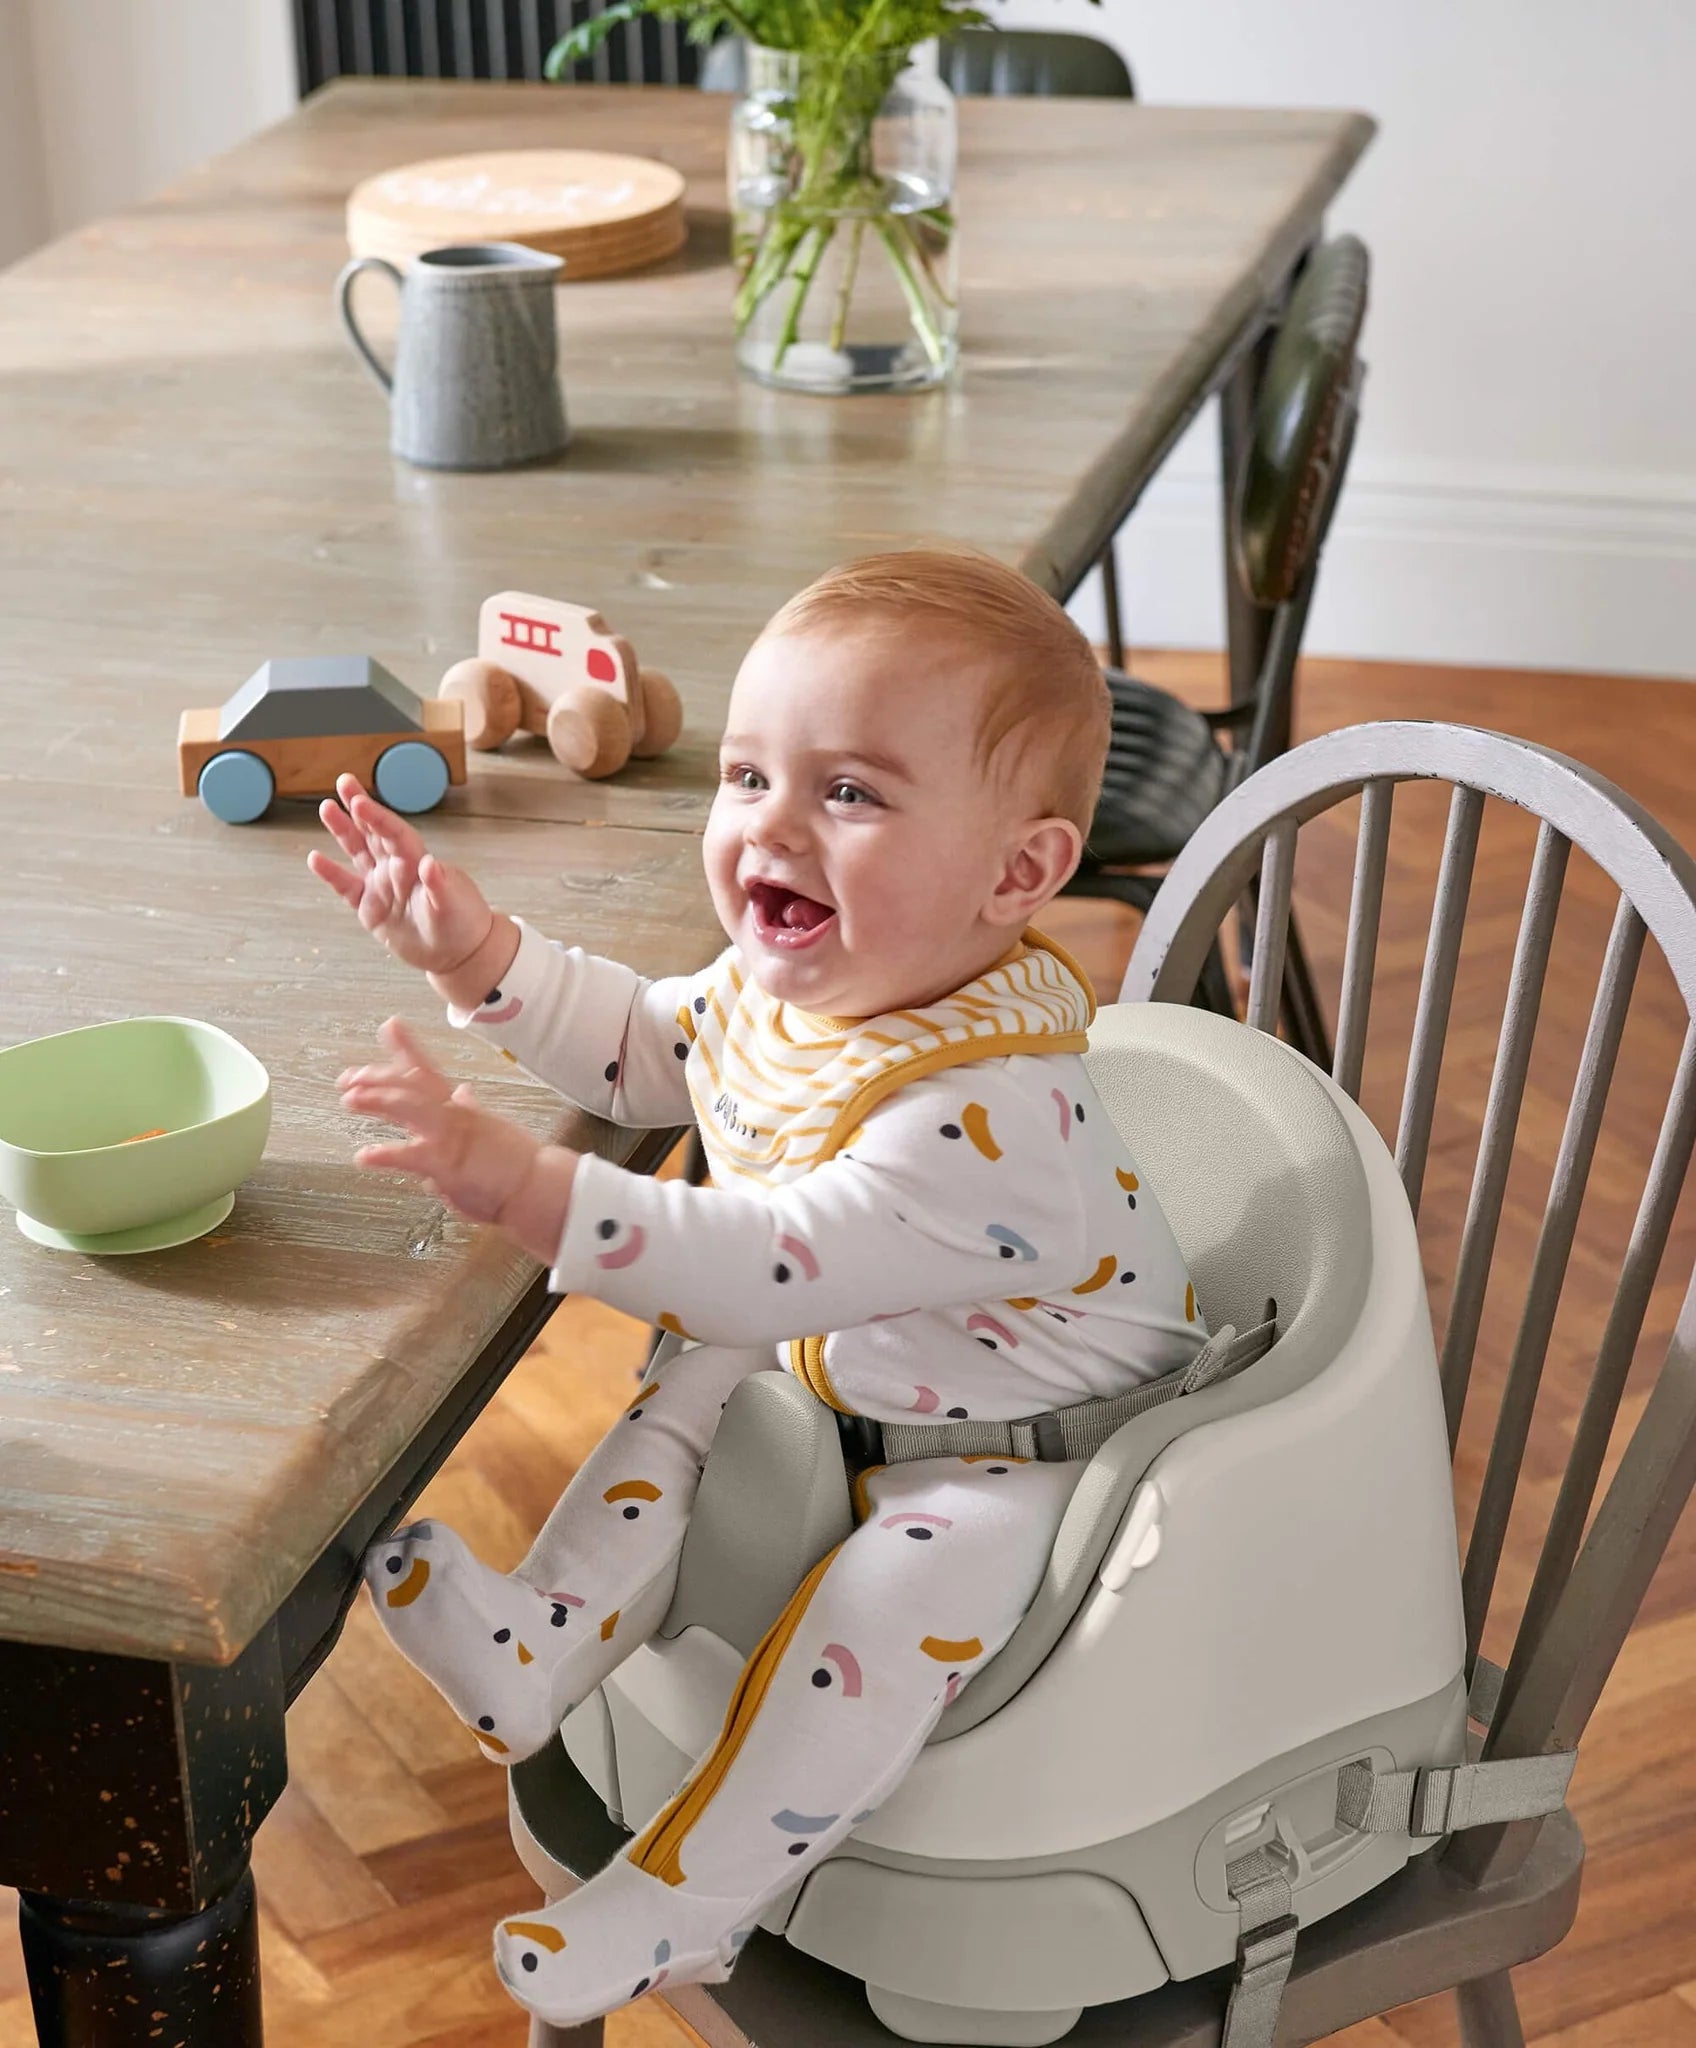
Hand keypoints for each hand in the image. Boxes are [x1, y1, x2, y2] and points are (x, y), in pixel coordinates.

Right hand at [309, 775, 495, 977]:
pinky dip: (331, 873)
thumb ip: (440, 885)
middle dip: (359, 808)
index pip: (394, 834)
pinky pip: (346, 886)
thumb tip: (430, 864)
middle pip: (374, 832)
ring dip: (343, 830)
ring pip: (358, 851)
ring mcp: (381, 885)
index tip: (360, 801)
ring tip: (327, 807)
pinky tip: (315, 858)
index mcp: (417, 862)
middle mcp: (397, 868)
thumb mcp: (453, 905)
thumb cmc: (462, 924)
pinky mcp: (370, 907)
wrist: (456, 953)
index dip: (377, 818)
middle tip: (344, 781)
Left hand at [340, 1018, 546, 1230]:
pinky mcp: (448, 1164)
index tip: (389, 1027)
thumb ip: (469, 1111)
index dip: (407, 1048)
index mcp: (460, 1109)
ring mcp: (451, 1137)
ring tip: (350, 1099)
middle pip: (411, 1084)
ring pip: (409, 1108)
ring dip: (377, 1100)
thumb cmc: (515, 1164)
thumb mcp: (489, 1129)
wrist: (538, 1186)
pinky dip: (386, 1154)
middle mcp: (454, 1116)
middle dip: (377, 1077)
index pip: (429, 1072)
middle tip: (348, 1078)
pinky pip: (412, 1156)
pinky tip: (364, 1155)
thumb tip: (462, 1094)